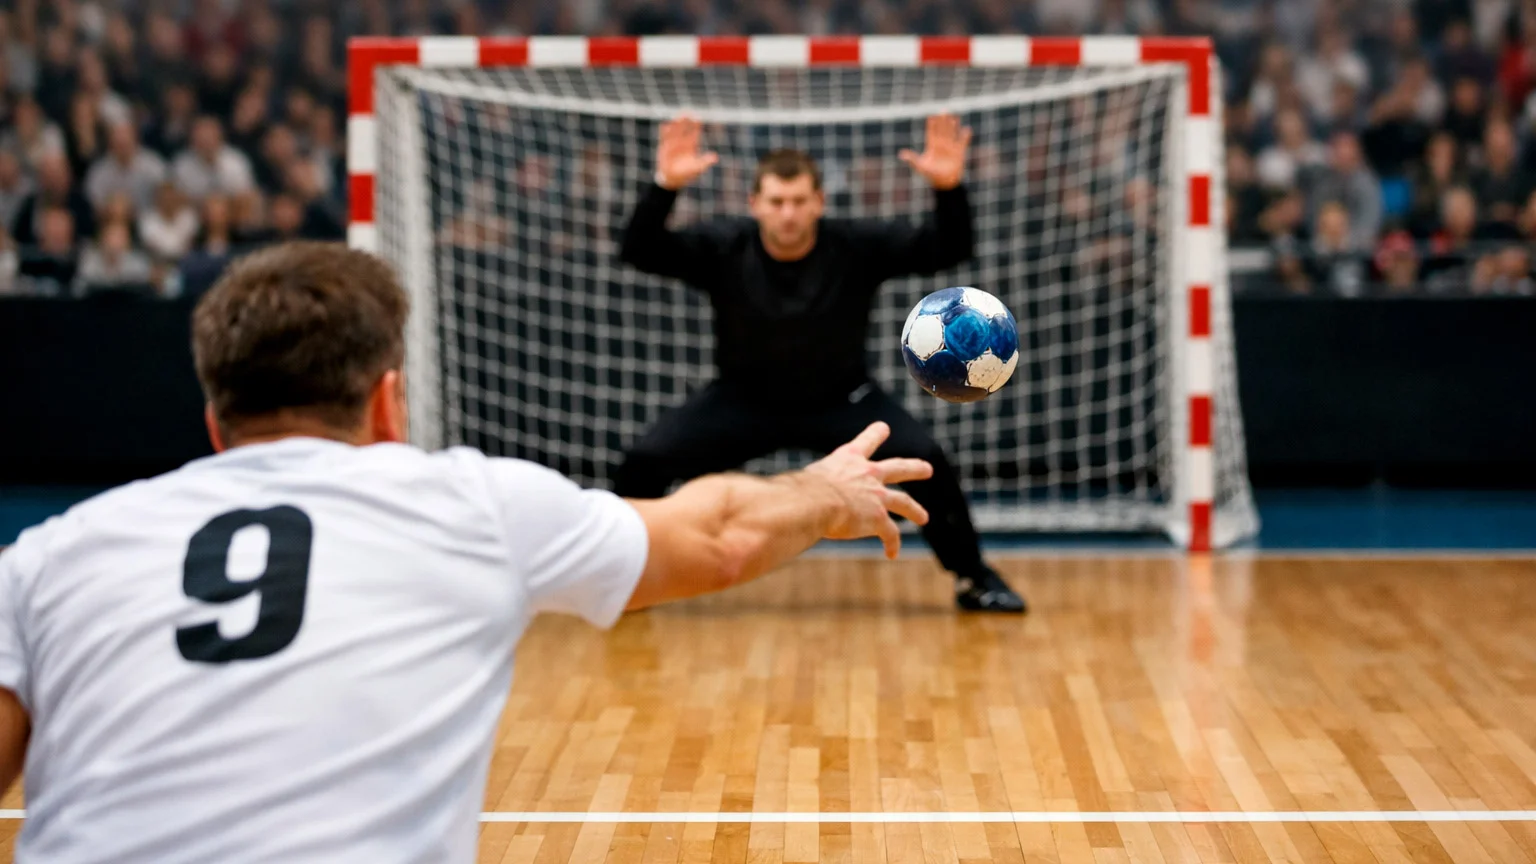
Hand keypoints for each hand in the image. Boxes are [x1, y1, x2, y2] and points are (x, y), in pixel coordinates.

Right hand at [655, 114, 718, 189]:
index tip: (698, 118)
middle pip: (684, 128)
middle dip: (686, 120)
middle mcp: (682, 142)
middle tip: (688, 111)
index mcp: (691, 145)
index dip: (696, 125)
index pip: (694, 132)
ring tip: (678, 116)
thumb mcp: (697, 168)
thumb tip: (715, 158)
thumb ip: (705, 162)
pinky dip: (664, 132)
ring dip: (676, 124)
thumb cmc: (686, 174)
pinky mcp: (664, 148)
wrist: (673, 179)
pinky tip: (664, 125)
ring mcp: (673, 144)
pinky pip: (664, 138)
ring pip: (675, 131)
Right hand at [803, 422, 932, 558]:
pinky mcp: (878, 518)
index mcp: (847, 459)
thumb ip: (805, 487)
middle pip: (898, 468)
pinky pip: (890, 533)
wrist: (814, 501)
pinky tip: (892, 554)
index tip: (884, 427)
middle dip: (914, 468)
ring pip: (903, 501)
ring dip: (915, 510)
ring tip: (923, 517)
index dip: (875, 434)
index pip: (864, 441)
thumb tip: (776, 498)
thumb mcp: (805, 480)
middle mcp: (867, 474)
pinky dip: (891, 544)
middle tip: (927, 469)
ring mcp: (877, 496)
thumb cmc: (800, 490)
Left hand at [899, 113, 973, 190]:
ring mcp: (951, 148)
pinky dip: (965, 137)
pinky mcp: (959, 152)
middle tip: (944, 111)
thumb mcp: (921, 166)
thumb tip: (901, 154)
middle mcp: (941, 145)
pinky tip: (967, 129)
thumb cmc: (931, 175)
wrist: (944, 183)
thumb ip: (912, 159)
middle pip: (942, 130)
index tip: (931, 117)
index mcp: (932, 147)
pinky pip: (962, 142)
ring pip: (952, 134)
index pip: (932, 133)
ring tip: (954, 116)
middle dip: (943, 121)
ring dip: (953, 126)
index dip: (932, 125)